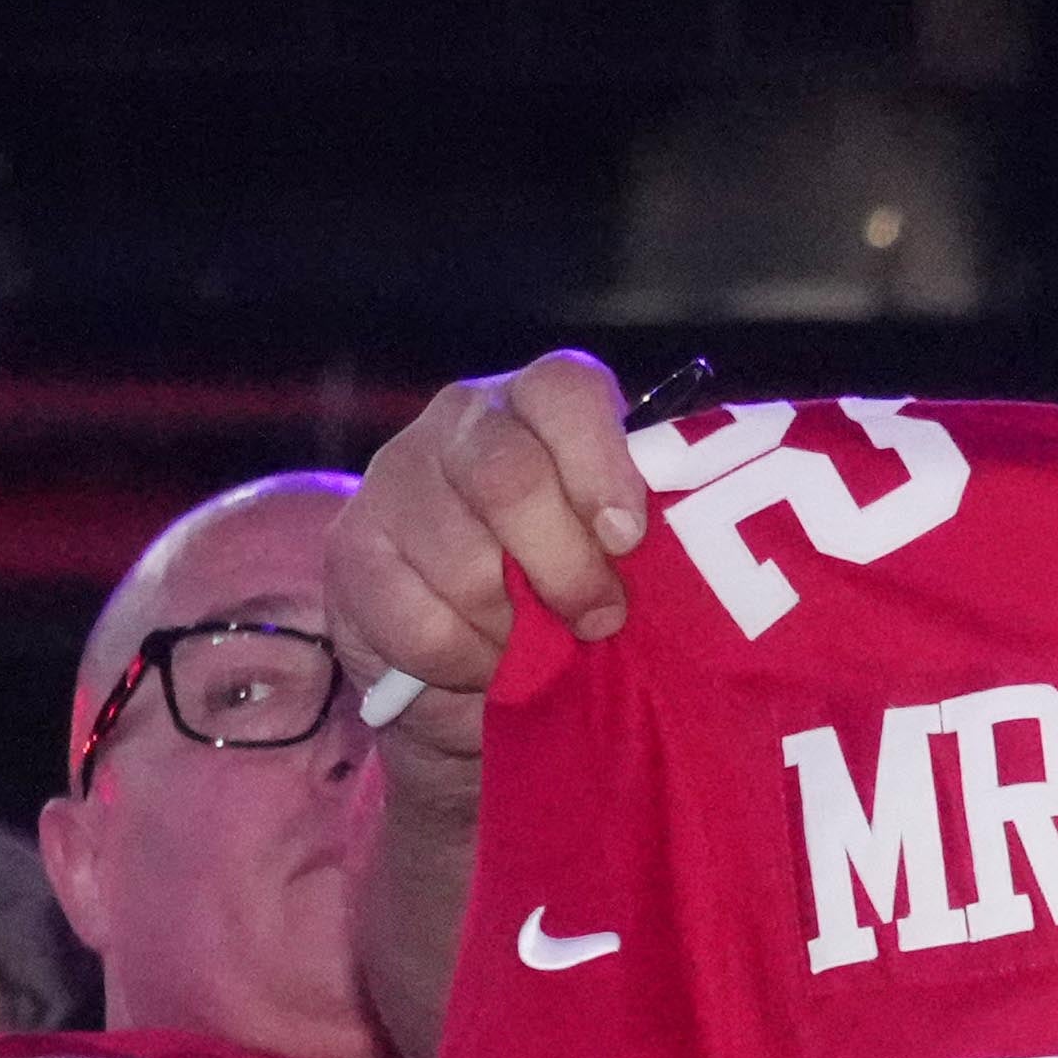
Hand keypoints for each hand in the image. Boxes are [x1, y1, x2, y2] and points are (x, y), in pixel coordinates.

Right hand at [325, 352, 648, 699]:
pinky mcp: (352, 550)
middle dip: (565, 568)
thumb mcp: (618, 553)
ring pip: (464, 564)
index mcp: (541, 401)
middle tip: (598, 620)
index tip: (627, 538)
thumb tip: (705, 548)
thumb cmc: (569, 589)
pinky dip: (465, 661)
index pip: (566, 392)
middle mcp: (463, 420)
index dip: (602, 466)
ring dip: (514, 629)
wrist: (472, 665)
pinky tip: (479, 659)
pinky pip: (421, 623)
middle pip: (508, 477)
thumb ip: (646, 532)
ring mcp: (395, 479)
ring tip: (531, 643)